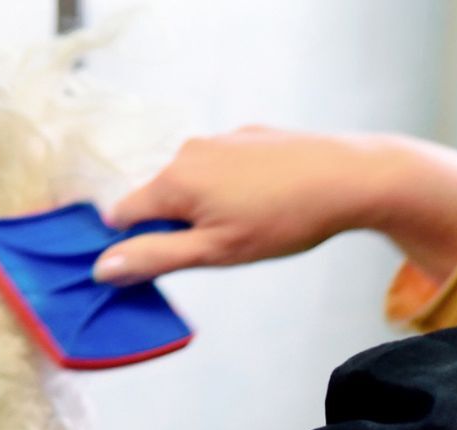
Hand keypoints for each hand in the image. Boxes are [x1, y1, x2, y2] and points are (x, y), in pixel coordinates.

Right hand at [96, 128, 456, 285]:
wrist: (355, 177)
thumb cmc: (285, 219)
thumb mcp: (215, 252)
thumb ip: (154, 258)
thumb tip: (101, 266)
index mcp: (174, 180)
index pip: (121, 215)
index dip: (135, 243)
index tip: (168, 260)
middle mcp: (189, 152)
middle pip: (157, 198)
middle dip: (175, 225)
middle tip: (220, 245)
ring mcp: (221, 140)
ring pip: (191, 183)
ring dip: (205, 207)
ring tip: (251, 223)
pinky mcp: (250, 136)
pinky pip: (221, 168)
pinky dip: (231, 187)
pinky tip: (267, 200)